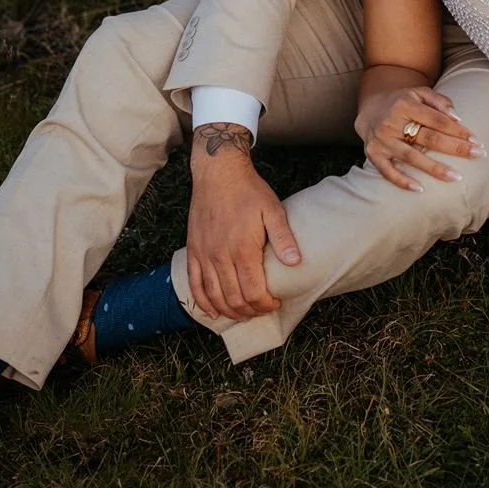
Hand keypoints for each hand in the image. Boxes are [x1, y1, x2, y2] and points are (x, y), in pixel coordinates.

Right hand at [185, 124, 300, 320]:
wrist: (218, 173)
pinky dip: (203, 302)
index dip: (265, 304)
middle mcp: (220, 256)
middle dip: (251, 311)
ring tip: (244, 314)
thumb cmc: (248, 191)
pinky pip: (194, 284)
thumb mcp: (273, 210)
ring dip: (230, 311)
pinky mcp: (193, 251)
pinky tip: (213, 311)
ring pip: (214, 296)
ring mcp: (204, 255)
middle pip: (234, 299)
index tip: (275, 302)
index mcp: (242, 249)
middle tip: (262, 309)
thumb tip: (295, 262)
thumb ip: (283, 237)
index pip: (253, 292)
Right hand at [356, 85, 482, 191]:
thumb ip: (439, 101)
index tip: (476, 141)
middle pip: (429, 138)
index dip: (458, 130)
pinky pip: (387, 171)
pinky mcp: (373, 154)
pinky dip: (402, 181)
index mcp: (405, 104)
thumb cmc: (401, 102)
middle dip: (455, 148)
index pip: (437, 120)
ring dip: (435, 168)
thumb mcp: (419, 93)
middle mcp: (392, 122)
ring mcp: (382, 140)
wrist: (369, 108)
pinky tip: (420, 188)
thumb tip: (457, 118)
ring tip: (456, 177)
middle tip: (477, 155)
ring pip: (411, 157)